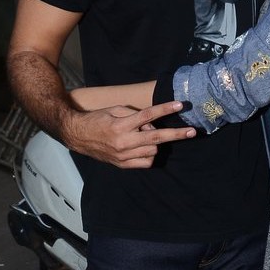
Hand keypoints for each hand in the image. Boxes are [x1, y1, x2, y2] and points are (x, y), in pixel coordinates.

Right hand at [62, 101, 195, 168]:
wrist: (78, 136)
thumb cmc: (97, 119)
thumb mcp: (114, 110)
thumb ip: (135, 115)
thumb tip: (153, 124)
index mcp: (120, 125)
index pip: (147, 115)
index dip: (165, 109)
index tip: (180, 105)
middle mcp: (123, 142)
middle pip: (156, 138)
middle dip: (176, 134)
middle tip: (192, 132)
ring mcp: (123, 156)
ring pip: (153, 150)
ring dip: (155, 142)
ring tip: (144, 135)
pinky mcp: (123, 164)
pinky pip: (146, 162)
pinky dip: (150, 154)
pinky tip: (144, 147)